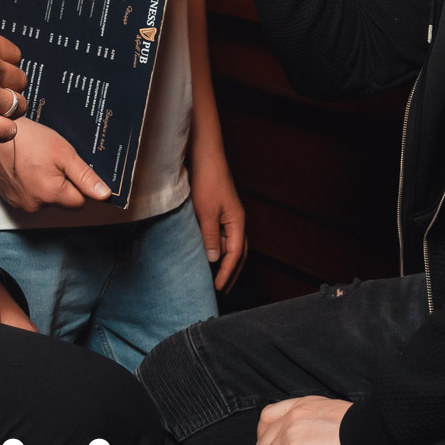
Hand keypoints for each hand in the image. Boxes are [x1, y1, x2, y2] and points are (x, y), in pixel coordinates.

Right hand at [0, 118, 111, 211]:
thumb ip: (86, 177)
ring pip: (47, 199)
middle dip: (63, 184)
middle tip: (53, 161)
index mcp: (51, 195)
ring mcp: (20, 204)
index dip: (80, 184)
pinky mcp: (10, 200)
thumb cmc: (30, 140)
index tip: (71, 167)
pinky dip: (33, 185)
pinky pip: (32, 197)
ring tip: (39, 162)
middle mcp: (35, 206)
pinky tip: (28, 168)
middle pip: (63, 202)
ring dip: (48, 185)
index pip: (80, 202)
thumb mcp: (64, 153)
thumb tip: (105, 196)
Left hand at [190, 144, 245, 291]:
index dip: (227, 272)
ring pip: (232, 244)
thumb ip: (210, 236)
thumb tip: (215, 259)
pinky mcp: (221, 210)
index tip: (219, 288)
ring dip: (227, 261)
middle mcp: (236, 220)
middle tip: (223, 288)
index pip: (235, 254)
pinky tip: (211, 252)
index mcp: (237, 222)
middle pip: (239, 252)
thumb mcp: (206, 212)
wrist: (205, 156)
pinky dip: (220, 247)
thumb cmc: (207, 181)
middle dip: (232, 271)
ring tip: (218, 275)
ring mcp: (230, 215)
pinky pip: (223, 235)